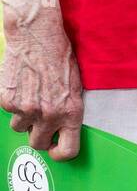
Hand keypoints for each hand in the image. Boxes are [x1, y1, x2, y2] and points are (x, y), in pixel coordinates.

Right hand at [0, 6, 83, 159]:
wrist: (37, 37)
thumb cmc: (60, 58)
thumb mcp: (75, 87)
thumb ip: (69, 111)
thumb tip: (63, 130)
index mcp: (71, 112)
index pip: (68, 150)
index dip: (60, 153)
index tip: (56, 149)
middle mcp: (48, 115)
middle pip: (37, 144)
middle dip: (38, 135)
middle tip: (39, 121)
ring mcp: (26, 109)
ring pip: (19, 127)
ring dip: (24, 116)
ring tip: (31, 94)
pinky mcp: (6, 100)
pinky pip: (7, 111)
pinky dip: (12, 101)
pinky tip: (20, 85)